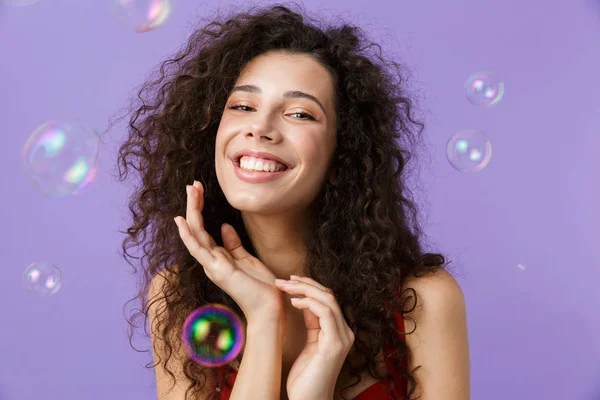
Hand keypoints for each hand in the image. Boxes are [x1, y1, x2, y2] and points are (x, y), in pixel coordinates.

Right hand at [174, 180, 284, 321]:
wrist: (269, 306)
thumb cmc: (260, 286)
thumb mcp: (247, 259)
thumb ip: (234, 244)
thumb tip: (225, 226)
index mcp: (217, 257)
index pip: (203, 229)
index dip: (200, 208)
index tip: (200, 190)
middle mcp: (210, 260)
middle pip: (197, 228)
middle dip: (195, 205)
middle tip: (192, 184)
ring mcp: (211, 265)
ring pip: (195, 234)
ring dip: (192, 211)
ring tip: (190, 192)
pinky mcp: (217, 270)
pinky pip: (198, 249)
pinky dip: (188, 235)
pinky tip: (182, 220)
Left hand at [275, 275, 354, 399]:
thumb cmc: (305, 377)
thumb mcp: (309, 343)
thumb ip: (311, 323)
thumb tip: (302, 299)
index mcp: (339, 331)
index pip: (328, 298)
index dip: (309, 285)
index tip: (289, 280)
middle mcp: (345, 331)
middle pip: (329, 294)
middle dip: (305, 283)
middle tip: (282, 280)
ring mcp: (342, 337)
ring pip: (328, 299)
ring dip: (304, 289)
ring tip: (284, 287)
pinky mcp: (335, 344)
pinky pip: (326, 313)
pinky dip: (309, 303)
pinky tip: (293, 301)